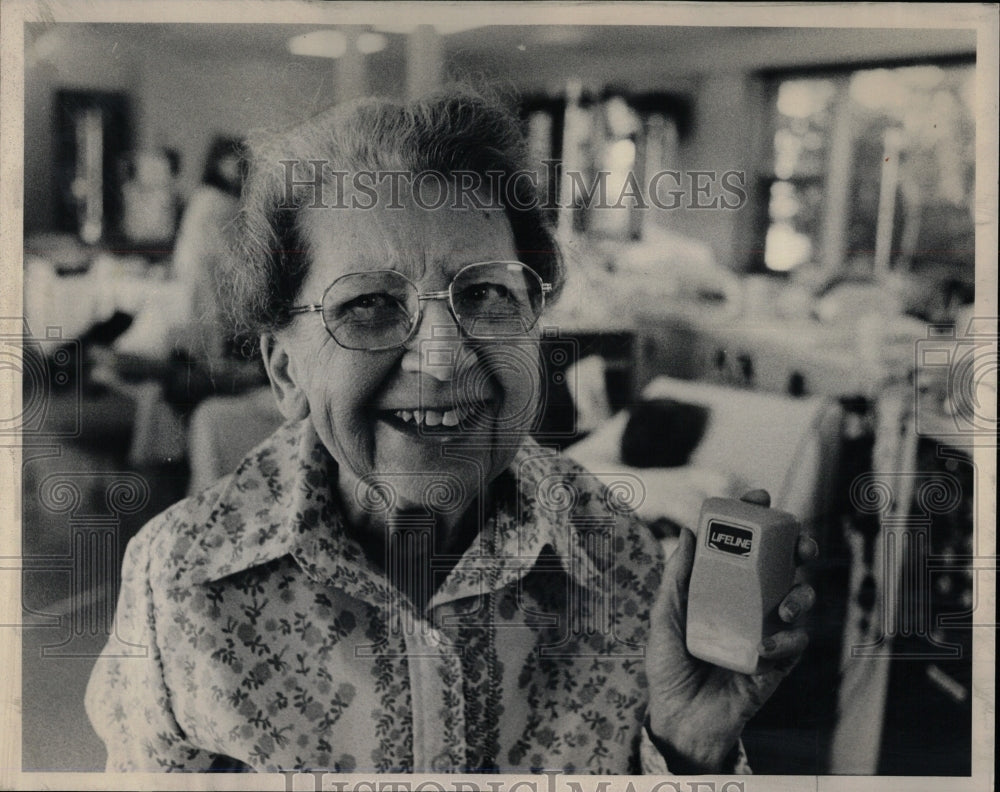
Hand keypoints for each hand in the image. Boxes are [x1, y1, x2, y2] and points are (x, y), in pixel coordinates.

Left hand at [645, 490, 817, 771]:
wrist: (678, 718)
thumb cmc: (668, 665)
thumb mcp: (665, 615)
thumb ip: (677, 576)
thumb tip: (687, 529)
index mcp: (724, 585)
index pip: (746, 544)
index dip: (757, 517)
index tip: (760, 497)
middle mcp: (750, 602)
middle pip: (786, 565)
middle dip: (800, 548)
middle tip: (799, 546)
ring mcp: (766, 630)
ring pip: (801, 599)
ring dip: (801, 596)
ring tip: (784, 608)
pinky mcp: (777, 663)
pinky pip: (795, 644)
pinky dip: (786, 641)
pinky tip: (766, 647)